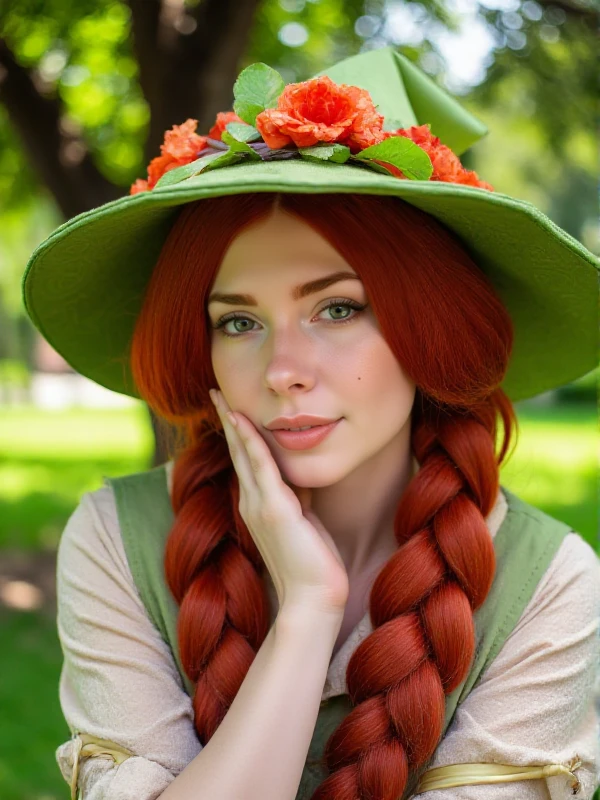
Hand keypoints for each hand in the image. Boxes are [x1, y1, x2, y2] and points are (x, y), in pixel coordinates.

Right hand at [210, 389, 348, 614]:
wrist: (313, 598)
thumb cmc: (312, 564)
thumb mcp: (304, 522)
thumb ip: (297, 498)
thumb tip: (301, 478)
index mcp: (258, 506)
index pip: (245, 461)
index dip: (238, 434)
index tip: (232, 410)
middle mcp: (252, 503)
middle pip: (237, 452)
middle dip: (227, 421)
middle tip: (216, 393)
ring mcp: (259, 505)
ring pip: (243, 454)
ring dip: (233, 423)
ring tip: (222, 398)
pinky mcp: (274, 508)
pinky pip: (260, 465)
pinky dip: (250, 440)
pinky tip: (242, 420)